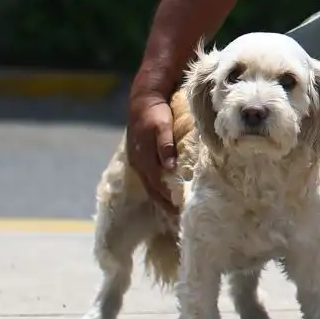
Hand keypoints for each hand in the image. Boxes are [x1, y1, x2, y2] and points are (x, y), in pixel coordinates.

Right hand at [126, 92, 178, 215]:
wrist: (143, 98)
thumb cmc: (154, 112)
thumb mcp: (161, 125)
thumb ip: (165, 145)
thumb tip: (170, 167)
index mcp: (144, 159)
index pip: (158, 186)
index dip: (169, 200)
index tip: (181, 213)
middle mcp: (139, 164)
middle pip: (153, 191)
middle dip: (165, 206)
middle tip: (179, 221)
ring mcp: (138, 161)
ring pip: (151, 186)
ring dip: (161, 200)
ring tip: (172, 214)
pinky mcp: (141, 157)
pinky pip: (150, 179)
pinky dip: (158, 189)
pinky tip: (165, 195)